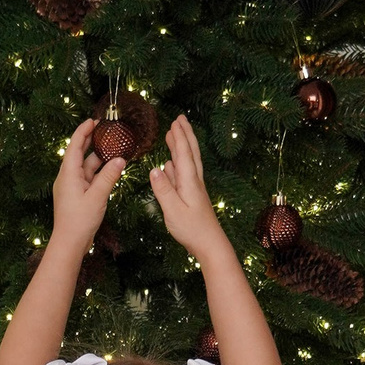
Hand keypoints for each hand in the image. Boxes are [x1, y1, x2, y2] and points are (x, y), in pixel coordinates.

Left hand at [49, 119, 125, 248]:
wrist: (69, 243)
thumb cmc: (79, 220)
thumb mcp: (97, 196)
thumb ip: (109, 177)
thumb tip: (120, 160)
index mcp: (68, 174)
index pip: (74, 146)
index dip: (83, 131)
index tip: (93, 121)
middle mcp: (68, 177)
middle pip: (79, 153)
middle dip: (90, 141)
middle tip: (103, 129)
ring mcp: (72, 187)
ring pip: (86, 167)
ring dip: (98, 158)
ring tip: (113, 148)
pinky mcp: (77, 195)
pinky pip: (88, 178)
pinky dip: (99, 172)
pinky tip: (110, 169)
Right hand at [149, 117, 228, 261]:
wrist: (210, 245)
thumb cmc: (192, 230)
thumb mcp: (173, 210)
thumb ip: (163, 190)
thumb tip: (154, 169)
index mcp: (189, 182)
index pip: (184, 154)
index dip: (179, 137)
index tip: (175, 121)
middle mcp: (194, 182)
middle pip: (191, 153)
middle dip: (185, 135)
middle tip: (180, 119)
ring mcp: (194, 189)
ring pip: (188, 162)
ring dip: (182, 147)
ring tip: (174, 136)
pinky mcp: (193, 197)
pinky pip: (184, 175)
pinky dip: (178, 165)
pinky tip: (171, 165)